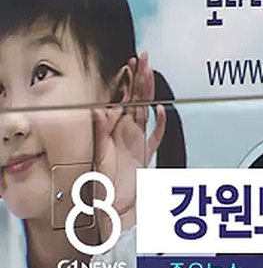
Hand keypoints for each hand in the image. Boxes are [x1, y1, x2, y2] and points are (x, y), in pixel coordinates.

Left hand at [91, 52, 165, 235]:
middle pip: (136, 100)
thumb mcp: (97, 156)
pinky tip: (161, 111)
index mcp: (115, 132)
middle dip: (141, 79)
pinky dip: (160, 123)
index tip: (130, 64)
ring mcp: (137, 143)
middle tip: (145, 59)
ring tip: (151, 75)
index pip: (123, 100)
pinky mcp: (145, 155)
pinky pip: (156, 135)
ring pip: (146, 112)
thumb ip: (99, 132)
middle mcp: (126, 134)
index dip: (127, 81)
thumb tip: (96, 110)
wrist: (110, 208)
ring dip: (149, 93)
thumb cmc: (100, 186)